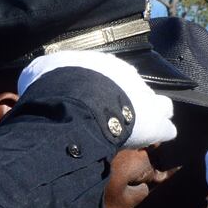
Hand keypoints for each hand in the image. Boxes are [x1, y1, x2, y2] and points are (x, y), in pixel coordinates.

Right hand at [17, 51, 175, 148]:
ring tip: (139, 128)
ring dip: (152, 114)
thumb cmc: (56, 86)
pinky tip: (150, 142)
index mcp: (105, 65)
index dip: (104, 89)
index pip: (112, 75)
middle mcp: (130, 77)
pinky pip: (166, 130)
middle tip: (117, 115)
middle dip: (131, 100)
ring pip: (162, 105)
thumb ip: (49, 73)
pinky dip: (159, 135)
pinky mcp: (155, 125)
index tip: (94, 99)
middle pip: (138, 88)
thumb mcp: (41, 71)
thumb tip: (42, 75)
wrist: (73, 105)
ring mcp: (147, 99)